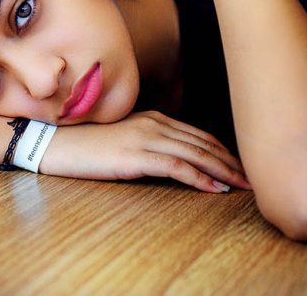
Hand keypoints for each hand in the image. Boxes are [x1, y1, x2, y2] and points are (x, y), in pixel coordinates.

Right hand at [38, 110, 250, 192]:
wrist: (55, 142)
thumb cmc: (87, 143)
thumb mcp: (124, 137)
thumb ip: (149, 141)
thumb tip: (171, 158)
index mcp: (153, 117)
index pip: (197, 134)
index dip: (222, 150)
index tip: (239, 165)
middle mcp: (155, 123)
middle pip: (203, 143)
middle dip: (230, 161)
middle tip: (251, 178)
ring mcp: (146, 138)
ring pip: (196, 154)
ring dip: (223, 171)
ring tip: (242, 186)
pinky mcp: (136, 156)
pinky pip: (177, 167)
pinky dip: (199, 178)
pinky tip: (214, 189)